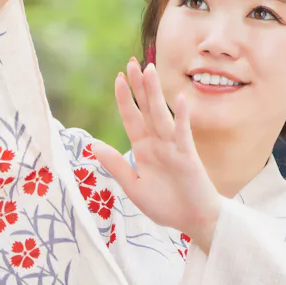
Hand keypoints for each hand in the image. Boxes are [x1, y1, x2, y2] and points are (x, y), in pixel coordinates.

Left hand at [90, 59, 223, 253]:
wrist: (192, 221)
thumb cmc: (166, 205)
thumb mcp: (133, 186)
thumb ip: (116, 164)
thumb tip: (92, 144)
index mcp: (144, 149)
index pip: (132, 119)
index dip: (125, 99)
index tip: (118, 78)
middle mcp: (158, 143)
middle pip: (146, 110)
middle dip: (139, 87)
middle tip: (132, 63)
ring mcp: (174, 147)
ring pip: (162, 116)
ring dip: (155, 93)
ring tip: (149, 70)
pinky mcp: (188, 156)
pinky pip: (184, 134)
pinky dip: (182, 117)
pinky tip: (179, 100)